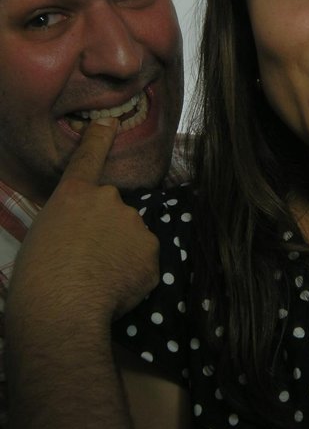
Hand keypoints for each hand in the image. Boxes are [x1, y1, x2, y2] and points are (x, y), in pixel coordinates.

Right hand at [8, 118, 159, 327]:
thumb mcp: (43, 237)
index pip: (89, 158)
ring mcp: (134, 224)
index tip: (111, 121)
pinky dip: (134, 274)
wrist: (62, 308)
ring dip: (122, 252)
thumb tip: (86, 235)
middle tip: (88, 261)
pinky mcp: (152, 250)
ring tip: (100, 280)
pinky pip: (144, 261)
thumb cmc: (37, 278)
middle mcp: (109, 200)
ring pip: (132, 236)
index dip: (100, 137)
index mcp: (75, 194)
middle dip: (107, 231)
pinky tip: (116, 289)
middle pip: (114, 212)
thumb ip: (70, 223)